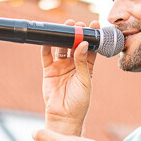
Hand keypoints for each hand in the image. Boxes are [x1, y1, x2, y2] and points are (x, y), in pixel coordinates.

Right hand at [40, 20, 99, 134]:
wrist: (64, 116)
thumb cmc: (79, 102)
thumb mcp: (84, 80)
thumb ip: (82, 62)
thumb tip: (84, 44)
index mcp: (87, 67)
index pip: (90, 48)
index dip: (92, 37)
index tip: (94, 25)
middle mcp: (74, 65)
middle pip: (75, 45)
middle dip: (77, 34)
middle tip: (78, 24)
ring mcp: (61, 67)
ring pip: (62, 47)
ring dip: (63, 37)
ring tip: (66, 27)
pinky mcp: (49, 70)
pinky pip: (47, 56)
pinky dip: (46, 46)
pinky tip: (48, 38)